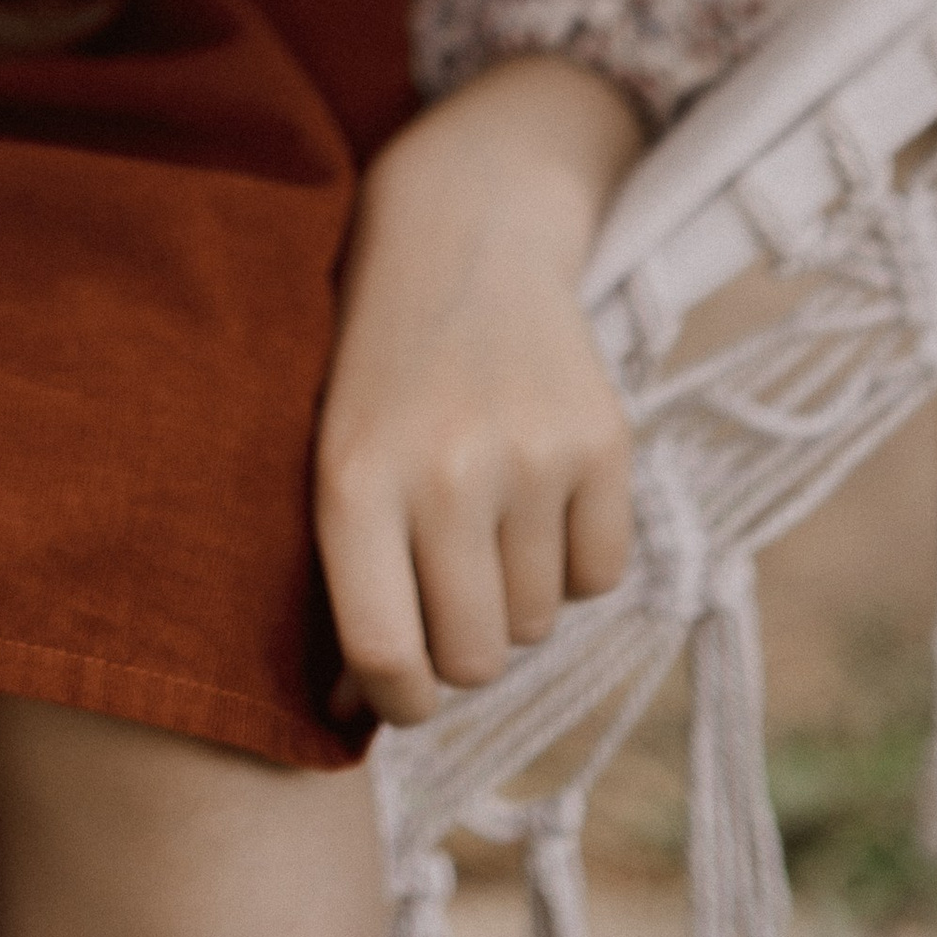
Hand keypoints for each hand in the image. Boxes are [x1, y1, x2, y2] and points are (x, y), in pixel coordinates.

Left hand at [313, 54, 641, 726]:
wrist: (464, 226)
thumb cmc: (378, 363)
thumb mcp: (331, 453)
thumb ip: (342, 576)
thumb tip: (356, 710)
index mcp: (352, 477)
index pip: (386, 657)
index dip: (396, 702)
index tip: (399, 691)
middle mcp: (444, 471)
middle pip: (475, 659)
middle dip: (461, 649)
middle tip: (446, 594)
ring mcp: (531, 456)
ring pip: (540, 624)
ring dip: (516, 598)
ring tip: (486, 520)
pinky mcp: (605, 442)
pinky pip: (602, 579)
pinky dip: (575, 561)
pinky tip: (539, 495)